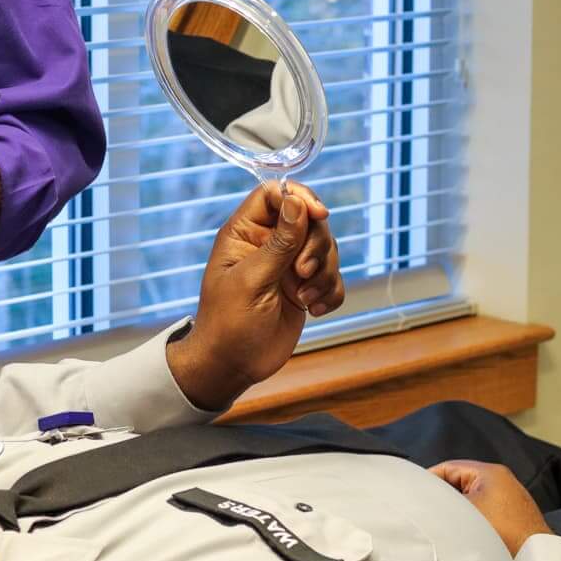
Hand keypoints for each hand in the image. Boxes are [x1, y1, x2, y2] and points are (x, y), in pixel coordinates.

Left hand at [167, 182, 347, 411]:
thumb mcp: (252, 281)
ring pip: (326, 249)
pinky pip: (332, 278)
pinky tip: (315, 310)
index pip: (275, 195)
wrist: (233, 365)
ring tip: (306, 298)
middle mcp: (269, 244)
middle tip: (301, 274)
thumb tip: (296, 201)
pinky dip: (331, 292)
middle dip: (315, 246)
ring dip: (325, 273)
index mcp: (245, 234)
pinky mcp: (305, 288)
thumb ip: (278, 243)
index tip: (319, 215)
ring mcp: (288, 266)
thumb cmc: (228, 324)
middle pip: (309, 220)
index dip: (299, 198)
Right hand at [429, 461, 551, 555]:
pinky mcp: (514, 518)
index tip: (411, 498)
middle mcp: (503, 480)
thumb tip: (421, 503)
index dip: (426, 481)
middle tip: (423, 514)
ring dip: (456, 512)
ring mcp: (510, 500)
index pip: (446, 468)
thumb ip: (439, 502)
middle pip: (459, 483)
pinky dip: (471, 521)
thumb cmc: (499, 532)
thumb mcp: (462, 512)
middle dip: (441, 498)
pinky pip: (484, 513)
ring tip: (440, 526)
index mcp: (490, 471)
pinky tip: (462, 535)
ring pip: (471, 500)